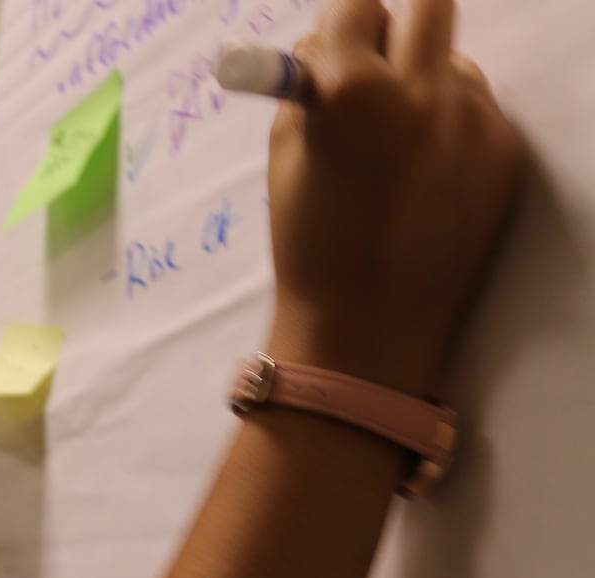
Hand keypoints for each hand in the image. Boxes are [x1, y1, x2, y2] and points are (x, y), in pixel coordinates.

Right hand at [265, 0, 524, 395]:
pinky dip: (451, 128)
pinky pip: (478, 110)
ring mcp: (474, 121)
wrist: (369, 326)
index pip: (356, 5)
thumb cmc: (312, 242)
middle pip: (429, 4)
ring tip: (398, 145)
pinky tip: (425, 178)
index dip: (341, 27)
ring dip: (425, 81)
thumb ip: (309, 85)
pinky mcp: (507, 151)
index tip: (337, 48)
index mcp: (352, 92)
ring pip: (454, 63)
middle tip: (379, 66)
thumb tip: (332, 41)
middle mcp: (422, 93)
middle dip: (398, 27)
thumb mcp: (287, 155)